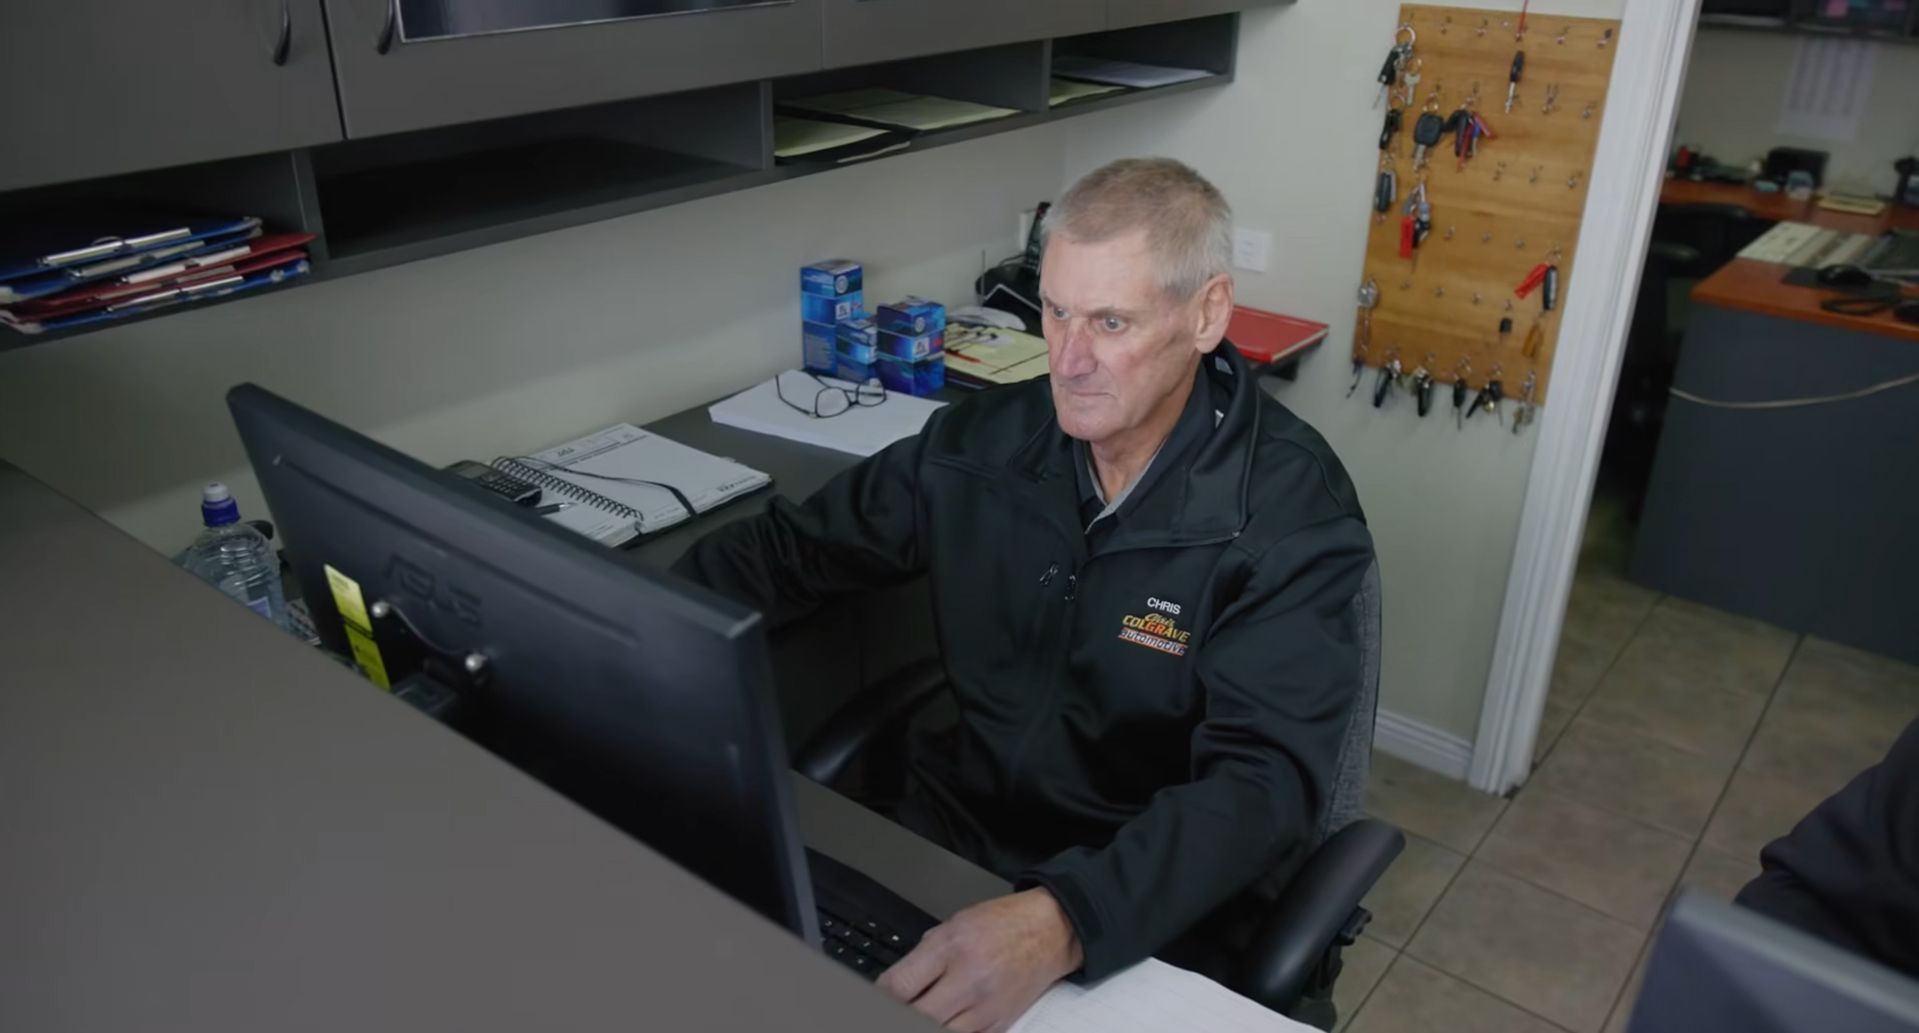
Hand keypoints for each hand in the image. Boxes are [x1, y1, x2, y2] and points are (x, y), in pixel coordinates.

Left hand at [876, 888, 1082, 1031]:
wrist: (1049, 932)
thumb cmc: (1001, 924)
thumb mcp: (953, 925)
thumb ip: (922, 958)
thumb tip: (892, 988)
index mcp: (952, 946)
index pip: (900, 986)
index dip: (879, 997)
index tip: (873, 999)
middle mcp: (969, 978)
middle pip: (916, 1016)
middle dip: (898, 1016)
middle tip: (893, 1010)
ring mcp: (985, 1006)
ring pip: (939, 1032)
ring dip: (923, 1023)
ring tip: (920, 1013)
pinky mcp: (999, 1024)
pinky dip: (949, 1030)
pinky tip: (944, 1019)